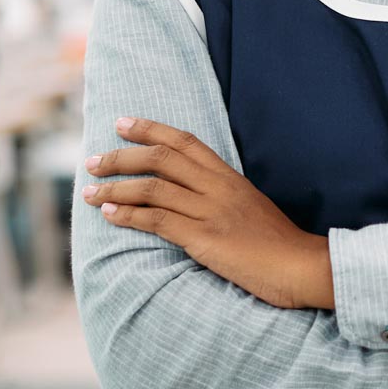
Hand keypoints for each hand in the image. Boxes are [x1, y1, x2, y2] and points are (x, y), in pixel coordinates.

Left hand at [83, 117, 334, 310]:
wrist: (300, 266)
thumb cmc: (276, 243)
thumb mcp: (250, 207)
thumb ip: (222, 196)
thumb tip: (190, 194)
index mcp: (229, 177)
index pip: (185, 141)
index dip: (151, 128)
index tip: (122, 122)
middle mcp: (218, 187)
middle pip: (161, 159)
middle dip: (121, 157)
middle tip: (92, 160)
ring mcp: (211, 211)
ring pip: (152, 188)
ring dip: (114, 187)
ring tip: (87, 190)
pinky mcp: (204, 238)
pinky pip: (157, 220)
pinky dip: (128, 214)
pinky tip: (108, 213)